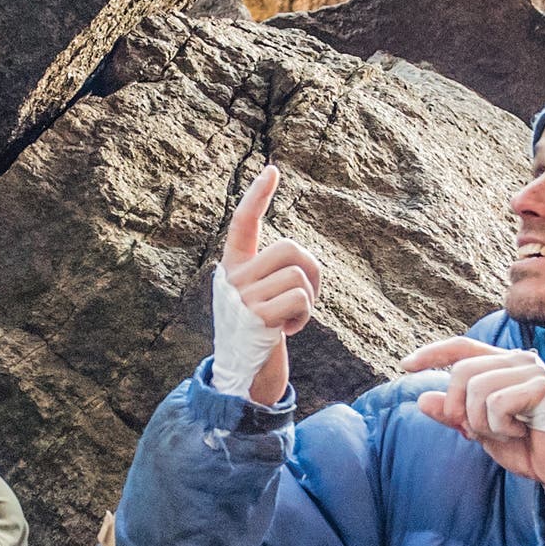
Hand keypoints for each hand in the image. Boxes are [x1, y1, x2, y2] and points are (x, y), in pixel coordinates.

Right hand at [213, 164, 316, 403]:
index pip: (244, 224)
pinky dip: (304, 316)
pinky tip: (288, 330)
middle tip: (306, 296)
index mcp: (233, 267)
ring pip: (299, 276)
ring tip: (291, 318)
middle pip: (290, 249)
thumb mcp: (257, 297)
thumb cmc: (258, 332)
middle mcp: (233, 278)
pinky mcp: (256, 317)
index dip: (257, 196)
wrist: (243, 375)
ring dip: (308, 300)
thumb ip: (270, 274)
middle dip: (311, 270)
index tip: (272, 170)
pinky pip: (300, 299)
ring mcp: (242, 297)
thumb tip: (302, 266)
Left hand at [395, 335, 544, 489]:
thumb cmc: (524, 444)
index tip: (405, 365)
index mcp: (501, 364)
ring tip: (505, 431)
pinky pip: (498, 403)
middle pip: (462, 371)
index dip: (432, 353)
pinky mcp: (542, 387)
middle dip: (458, 408)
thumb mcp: (479, 430)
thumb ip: (453, 415)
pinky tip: (520, 431)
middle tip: (475, 430)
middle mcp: (517, 360)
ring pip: (478, 388)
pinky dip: (501, 426)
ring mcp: (532, 371)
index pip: (462, 347)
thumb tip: (422, 399)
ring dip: (482, 422)